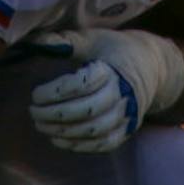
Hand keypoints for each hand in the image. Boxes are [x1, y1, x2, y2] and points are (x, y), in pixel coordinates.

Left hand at [27, 29, 183, 153]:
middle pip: (87, 110)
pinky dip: (80, 145)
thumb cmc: (114, 50)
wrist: (150, 67)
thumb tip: (37, 42)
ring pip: (94, 130)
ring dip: (64, 132)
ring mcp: (127, 116)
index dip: (55, 92)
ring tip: (41, 126)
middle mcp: (122, 95)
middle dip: (55, 114)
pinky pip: (103, 144)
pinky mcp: (127, 130)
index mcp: (113, 70)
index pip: (81, 85)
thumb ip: (66, 41)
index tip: (35, 93)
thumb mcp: (93, 38)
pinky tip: (59, 139)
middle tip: (33, 111)